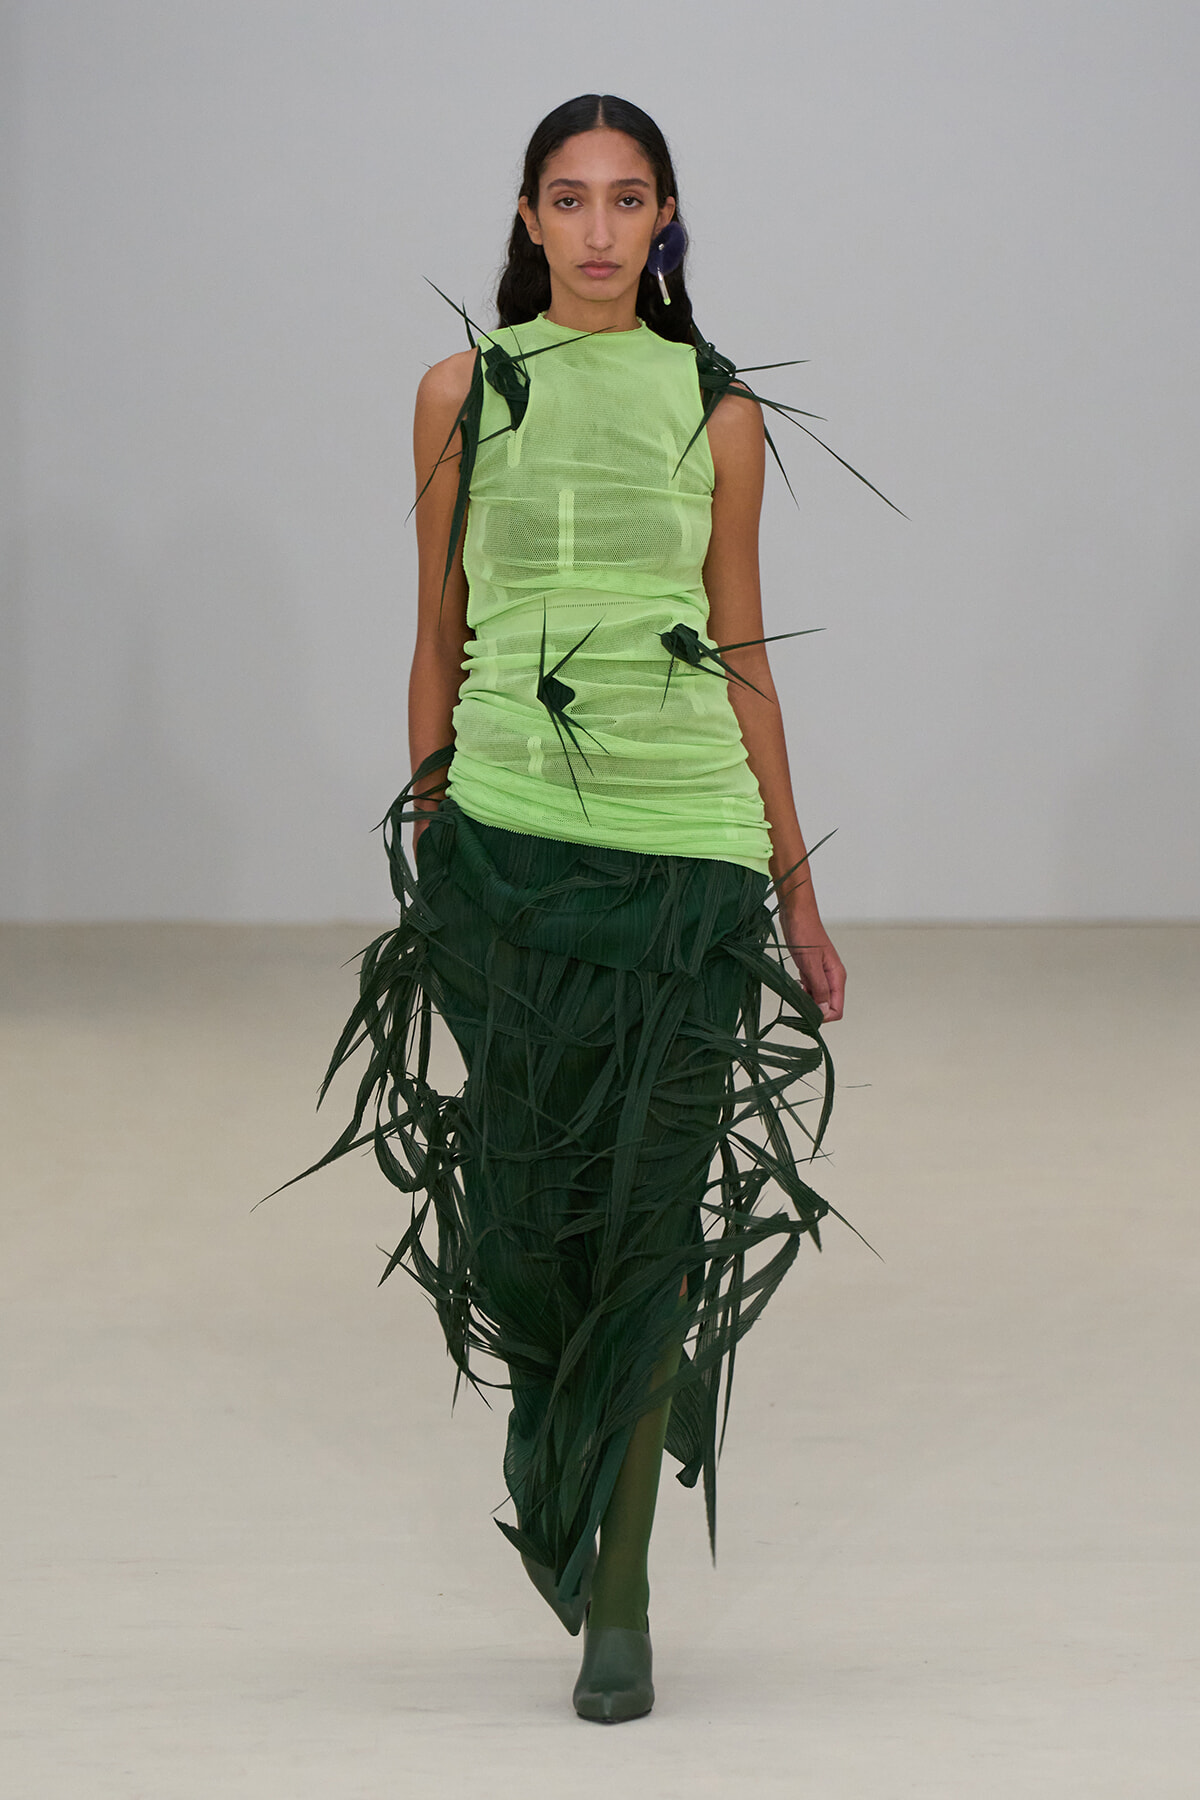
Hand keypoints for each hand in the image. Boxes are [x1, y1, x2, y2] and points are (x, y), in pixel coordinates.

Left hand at [781, 908, 845, 1022]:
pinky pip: (809, 988)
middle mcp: (832, 977)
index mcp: (836, 976)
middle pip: (828, 1005)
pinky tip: (793, 984)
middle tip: (796, 1003)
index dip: (823, 1016)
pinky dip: (801, 991)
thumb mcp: (810, 963)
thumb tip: (824, 1011)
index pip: (836, 1009)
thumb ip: (819, 987)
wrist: (796, 913)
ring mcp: (821, 973)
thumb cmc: (804, 932)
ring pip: (817, 998)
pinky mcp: (811, 969)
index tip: (805, 1013)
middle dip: (814, 1009)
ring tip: (794, 991)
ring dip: (806, 1000)